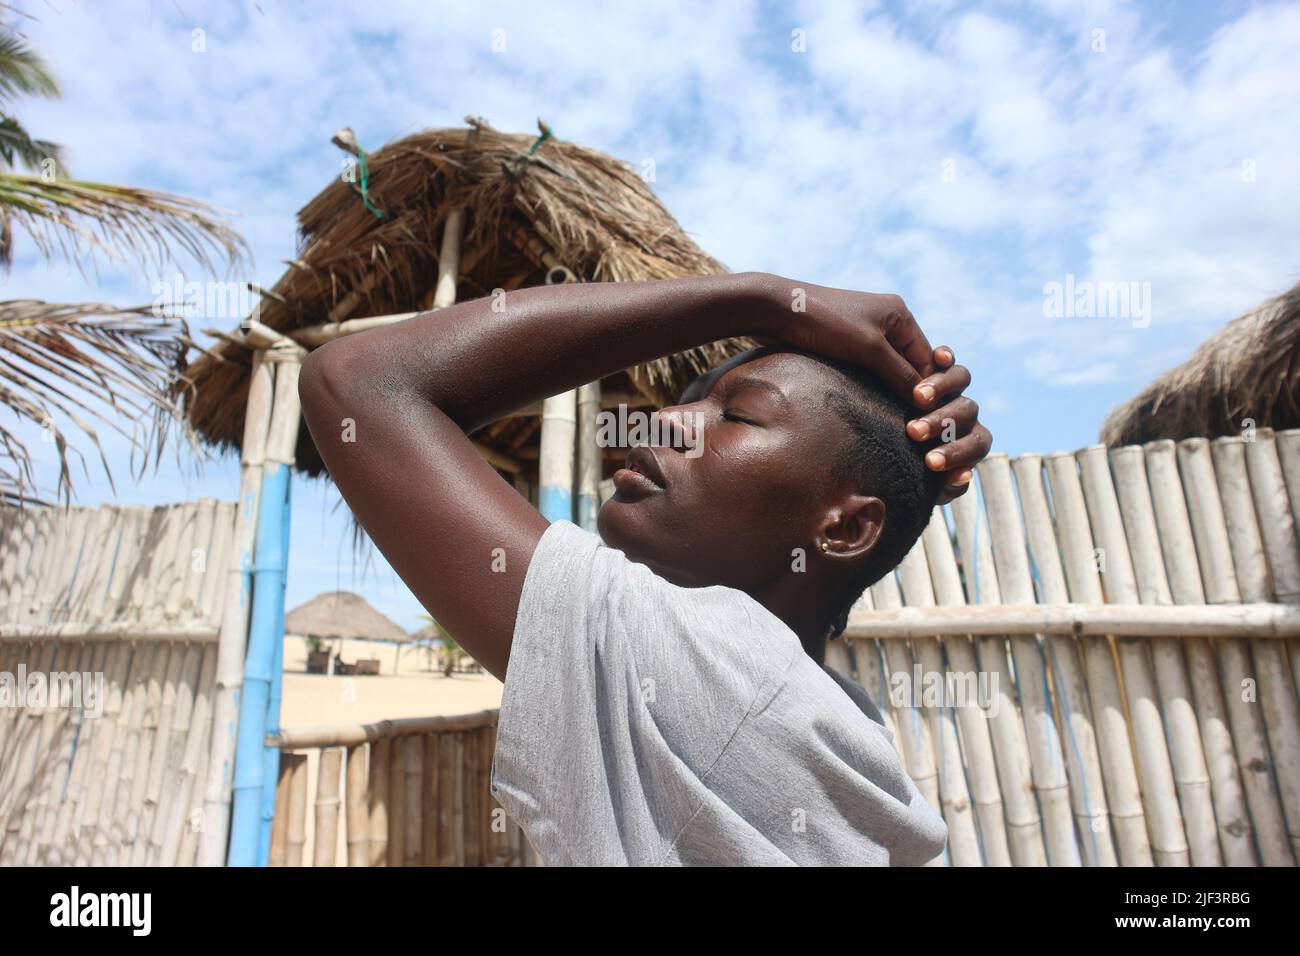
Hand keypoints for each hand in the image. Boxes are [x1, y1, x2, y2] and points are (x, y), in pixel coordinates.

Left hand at [753, 275, 991, 501]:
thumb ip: (899, 373)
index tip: (931, 415)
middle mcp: (887, 321)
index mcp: (900, 315)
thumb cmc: (826, 323)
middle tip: (916, 422)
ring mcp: (867, 333)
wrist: (778, 309)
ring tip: (896, 419)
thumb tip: (927, 402)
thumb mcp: (869, 349)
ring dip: (893, 392)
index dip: (932, 387)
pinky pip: (870, 370)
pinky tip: (871, 408)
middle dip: (913, 391)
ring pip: (890, 370)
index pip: (929, 358)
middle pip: (912, 365)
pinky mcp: (847, 345)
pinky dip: (874, 387)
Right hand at [905, 346, 990, 503]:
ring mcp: (952, 388)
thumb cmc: (905, 471)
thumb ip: (944, 486)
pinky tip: (938, 357)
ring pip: (962, 379)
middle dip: (942, 422)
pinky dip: (945, 357)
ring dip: (942, 388)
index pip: (976, 444)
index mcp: (969, 441)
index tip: (929, 462)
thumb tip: (963, 475)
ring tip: (918, 396)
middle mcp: (965, 413)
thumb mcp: (922, 485)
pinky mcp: (936, 369)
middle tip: (914, 432)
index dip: (957, 453)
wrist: (882, 447)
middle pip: (967, 411)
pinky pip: (948, 360)